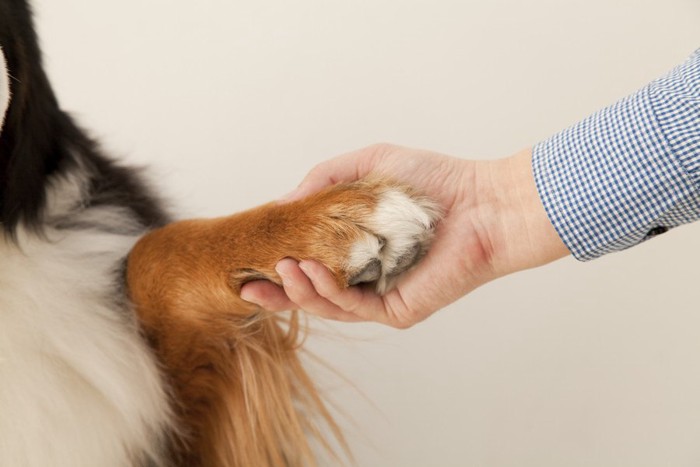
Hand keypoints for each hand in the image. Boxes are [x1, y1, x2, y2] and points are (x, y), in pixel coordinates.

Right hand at [241, 144, 568, 327]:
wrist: (482, 201)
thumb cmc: (432, 180)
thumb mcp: (368, 165)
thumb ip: (323, 180)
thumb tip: (280, 203)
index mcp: (358, 247)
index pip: (311, 263)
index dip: (278, 266)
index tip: (248, 264)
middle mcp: (367, 275)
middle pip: (313, 294)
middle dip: (278, 293)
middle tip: (248, 284)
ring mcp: (382, 295)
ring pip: (328, 305)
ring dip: (299, 291)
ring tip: (282, 267)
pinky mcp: (399, 308)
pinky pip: (354, 307)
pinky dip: (327, 292)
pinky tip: (309, 271)